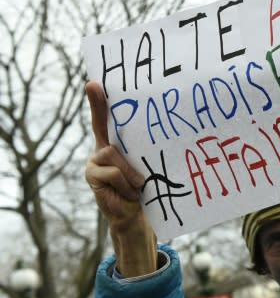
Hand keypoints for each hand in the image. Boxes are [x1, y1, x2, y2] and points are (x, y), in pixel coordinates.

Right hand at [85, 81, 156, 275]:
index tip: (94, 82)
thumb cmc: (147, 187)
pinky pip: (113, 172)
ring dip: (132, 173)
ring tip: (141, 186)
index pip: (104, 118)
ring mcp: (94, 161)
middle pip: (107, 133)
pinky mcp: (91, 175)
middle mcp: (101, 148)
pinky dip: (127, 184)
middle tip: (131, 146)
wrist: (135, 215)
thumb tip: (169, 131)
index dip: (98, 101)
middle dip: (115, 132)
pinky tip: (131, 194)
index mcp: (115, 142)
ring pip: (113, 154)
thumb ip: (145, 151)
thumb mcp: (147, 165)